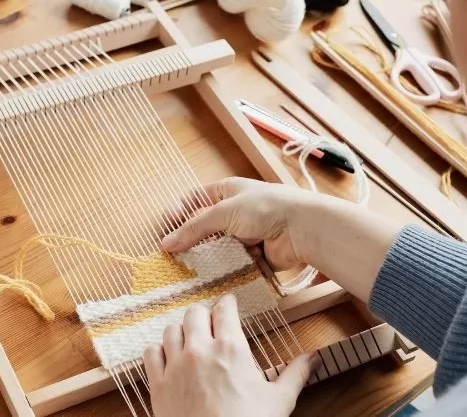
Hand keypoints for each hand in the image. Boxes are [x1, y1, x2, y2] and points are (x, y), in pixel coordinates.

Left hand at [143, 294, 320, 416]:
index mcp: (230, 348)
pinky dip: (159, 351)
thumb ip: (296, 373)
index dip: (227, 303)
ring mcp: (174, 366)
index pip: (224, 310)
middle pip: (194, 314)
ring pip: (171, 330)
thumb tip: (314, 358)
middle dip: (204, 314)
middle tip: (210, 322)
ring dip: (181, 331)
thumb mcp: (279, 400)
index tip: (229, 304)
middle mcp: (199, 350)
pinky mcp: (158, 384)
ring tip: (190, 338)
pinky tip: (167, 357)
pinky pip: (151, 354)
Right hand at [161, 177, 334, 271]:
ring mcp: (245, 234)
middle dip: (192, 240)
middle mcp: (235, 212)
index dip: (178, 213)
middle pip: (205, 227)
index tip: (165, 229)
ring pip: (218, 248)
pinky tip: (218, 274)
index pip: (194, 200)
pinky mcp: (254, 255)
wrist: (302, 228)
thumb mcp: (224, 212)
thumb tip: (166, 243)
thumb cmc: (265, 208)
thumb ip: (194, 228)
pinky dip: (227, 268)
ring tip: (193, 269)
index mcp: (227, 192)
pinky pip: (233, 264)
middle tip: (175, 255)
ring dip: (209, 257)